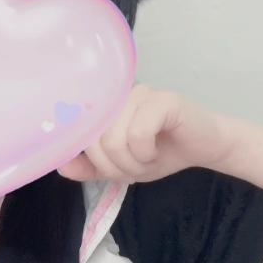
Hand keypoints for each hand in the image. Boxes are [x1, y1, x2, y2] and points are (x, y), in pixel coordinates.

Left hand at [58, 84, 232, 183]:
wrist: (202, 148)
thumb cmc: (159, 153)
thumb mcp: (117, 168)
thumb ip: (87, 168)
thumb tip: (60, 165)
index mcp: (104, 109)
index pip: (78, 135)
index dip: (91, 159)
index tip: (112, 167)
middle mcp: (118, 96)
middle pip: (96, 141)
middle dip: (116, 167)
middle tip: (136, 167)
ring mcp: (140, 94)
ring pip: (114, 140)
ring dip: (132, 163)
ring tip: (147, 160)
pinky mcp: (163, 99)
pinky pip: (138, 133)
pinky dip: (145, 153)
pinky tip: (156, 151)